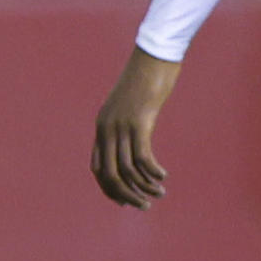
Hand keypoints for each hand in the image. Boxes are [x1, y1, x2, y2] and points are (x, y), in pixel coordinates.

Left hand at [92, 47, 180, 207]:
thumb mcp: (132, 102)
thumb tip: (137, 135)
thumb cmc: (148, 75)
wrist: (154, 54)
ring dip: (143, 186)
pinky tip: (163, 175)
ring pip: (126, 169)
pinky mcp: (139, 121)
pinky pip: (142, 155)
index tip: (126, 201)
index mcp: (102, 126)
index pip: (97, 168)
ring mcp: (122, 126)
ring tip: (159, 193)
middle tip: (144, 206)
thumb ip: (129, 120)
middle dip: (126, 195)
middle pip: (109, 175)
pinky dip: (152, 170)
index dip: (110, 189)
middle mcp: (107, 129)